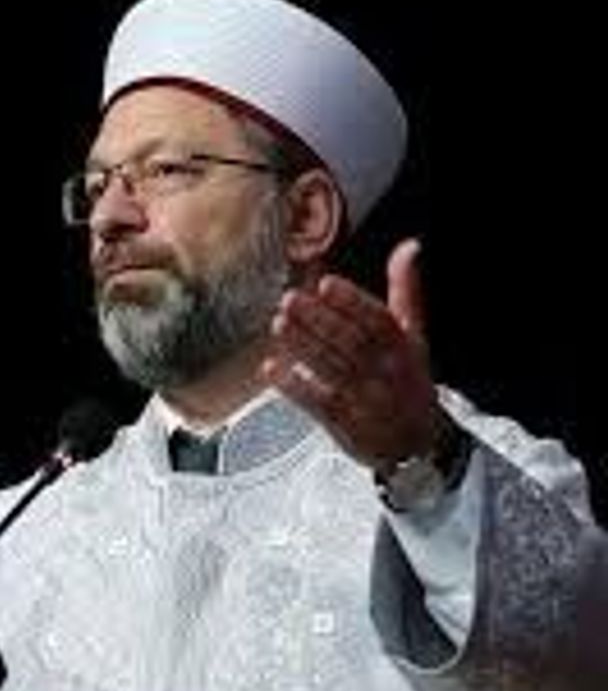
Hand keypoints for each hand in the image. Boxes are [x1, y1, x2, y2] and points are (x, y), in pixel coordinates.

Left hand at [262, 239, 441, 470]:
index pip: (380, 322)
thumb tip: (409, 246)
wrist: (418, 444)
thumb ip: (406, 291)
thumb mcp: (414, 336)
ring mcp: (364, 401)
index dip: (354, 302)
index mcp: (404, 348)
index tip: (327, 283)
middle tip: (289, 299)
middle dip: (320, 321)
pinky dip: (294, 387)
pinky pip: (317, 405)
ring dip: (304, 347)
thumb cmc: (407, 379)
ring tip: (278, 324)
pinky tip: (271, 369)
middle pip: (352, 344)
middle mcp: (385, 373)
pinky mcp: (344, 425)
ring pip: (332, 371)